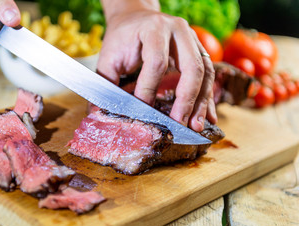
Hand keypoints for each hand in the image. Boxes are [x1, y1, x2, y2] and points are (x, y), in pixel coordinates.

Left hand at [97, 10, 216, 131]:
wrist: (136, 18)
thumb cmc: (121, 38)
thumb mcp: (109, 57)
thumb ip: (106, 83)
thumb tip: (99, 114)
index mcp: (153, 29)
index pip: (156, 62)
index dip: (149, 89)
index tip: (143, 111)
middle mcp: (178, 31)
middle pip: (191, 67)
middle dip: (186, 99)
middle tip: (179, 123)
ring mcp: (192, 39)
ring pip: (206, 72)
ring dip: (202, 102)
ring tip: (196, 125)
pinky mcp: (198, 50)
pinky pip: (209, 74)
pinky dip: (208, 97)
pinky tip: (207, 116)